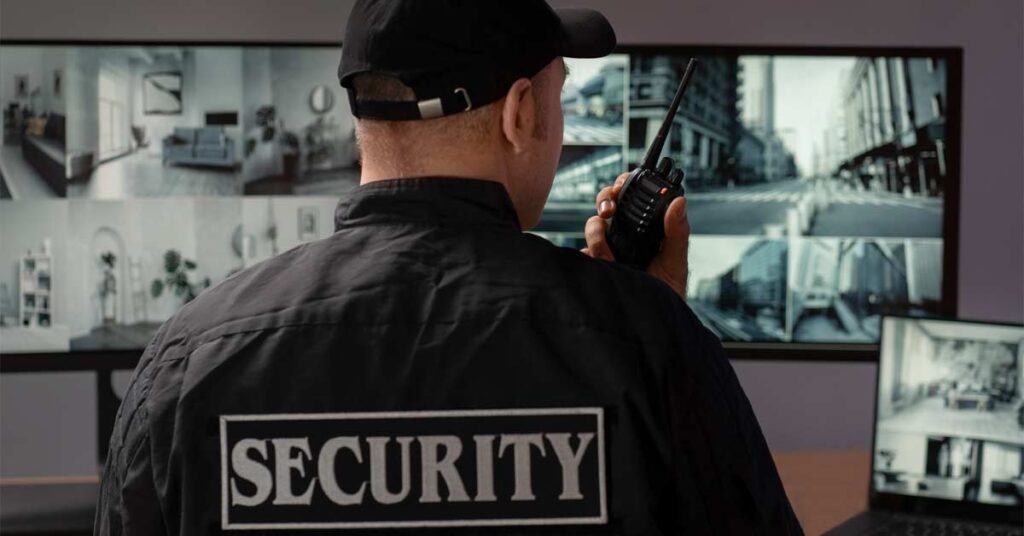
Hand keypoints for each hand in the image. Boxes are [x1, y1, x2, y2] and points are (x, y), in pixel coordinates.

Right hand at [581, 172, 689, 298]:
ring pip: (593, 226)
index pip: (633, 197)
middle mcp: (625, 235)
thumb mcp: (675, 260)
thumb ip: (677, 231)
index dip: (625, 186)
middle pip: (608, 204)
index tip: (622, 188)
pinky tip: (600, 266)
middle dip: (605, 200)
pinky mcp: (595, 266)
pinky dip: (587, 256)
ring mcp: (607, 249)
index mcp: (645, 228)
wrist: (651, 321)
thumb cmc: (668, 292)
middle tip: (608, 211)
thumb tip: (679, 202)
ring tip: (608, 254)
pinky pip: (582, 253)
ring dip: (596, 234)